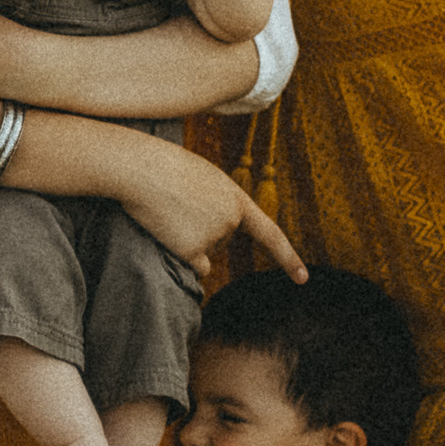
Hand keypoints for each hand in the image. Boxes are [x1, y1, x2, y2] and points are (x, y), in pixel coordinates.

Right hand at [112, 134, 307, 284]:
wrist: (140, 168)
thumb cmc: (164, 167)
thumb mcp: (202, 177)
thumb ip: (216, 203)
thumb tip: (210, 242)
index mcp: (237, 199)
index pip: (270, 234)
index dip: (288, 258)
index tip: (304, 278)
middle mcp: (231, 220)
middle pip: (222, 241)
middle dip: (201, 229)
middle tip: (179, 204)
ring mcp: (214, 236)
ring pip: (205, 253)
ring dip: (187, 239)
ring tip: (170, 210)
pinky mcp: (193, 250)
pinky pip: (195, 267)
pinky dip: (183, 256)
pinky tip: (169, 231)